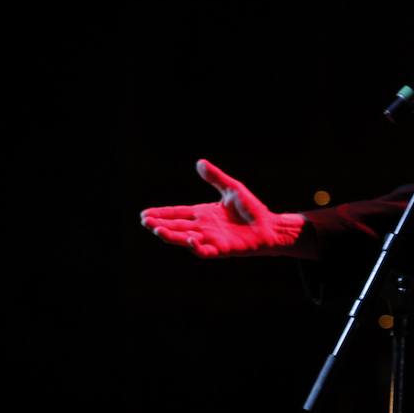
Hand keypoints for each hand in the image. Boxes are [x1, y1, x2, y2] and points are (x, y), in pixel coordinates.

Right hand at [140, 159, 308, 258]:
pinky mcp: (221, 249)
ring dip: (171, 236)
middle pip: (176, 226)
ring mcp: (211, 238)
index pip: (177, 213)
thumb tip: (199, 162)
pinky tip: (190, 239)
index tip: (144, 214)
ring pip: (185, 239)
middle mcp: (203, 227)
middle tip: (145, 222)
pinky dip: (196, 246)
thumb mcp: (232, 189)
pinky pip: (205, 250)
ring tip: (158, 230)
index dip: (162, 214)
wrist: (269, 226)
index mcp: (203, 213)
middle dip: (160, 224)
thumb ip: (216, 178)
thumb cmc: (252, 209)